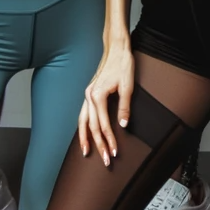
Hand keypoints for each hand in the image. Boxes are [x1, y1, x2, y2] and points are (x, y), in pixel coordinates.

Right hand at [79, 40, 134, 166]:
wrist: (116, 49)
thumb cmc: (123, 64)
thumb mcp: (127, 86)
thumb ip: (124, 107)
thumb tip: (123, 125)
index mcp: (97, 95)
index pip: (103, 124)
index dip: (109, 140)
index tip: (114, 152)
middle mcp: (89, 96)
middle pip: (91, 126)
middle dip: (98, 144)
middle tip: (105, 160)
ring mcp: (87, 94)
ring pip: (82, 121)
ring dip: (85, 138)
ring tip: (87, 152)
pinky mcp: (90, 93)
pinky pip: (83, 114)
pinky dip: (83, 126)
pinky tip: (85, 134)